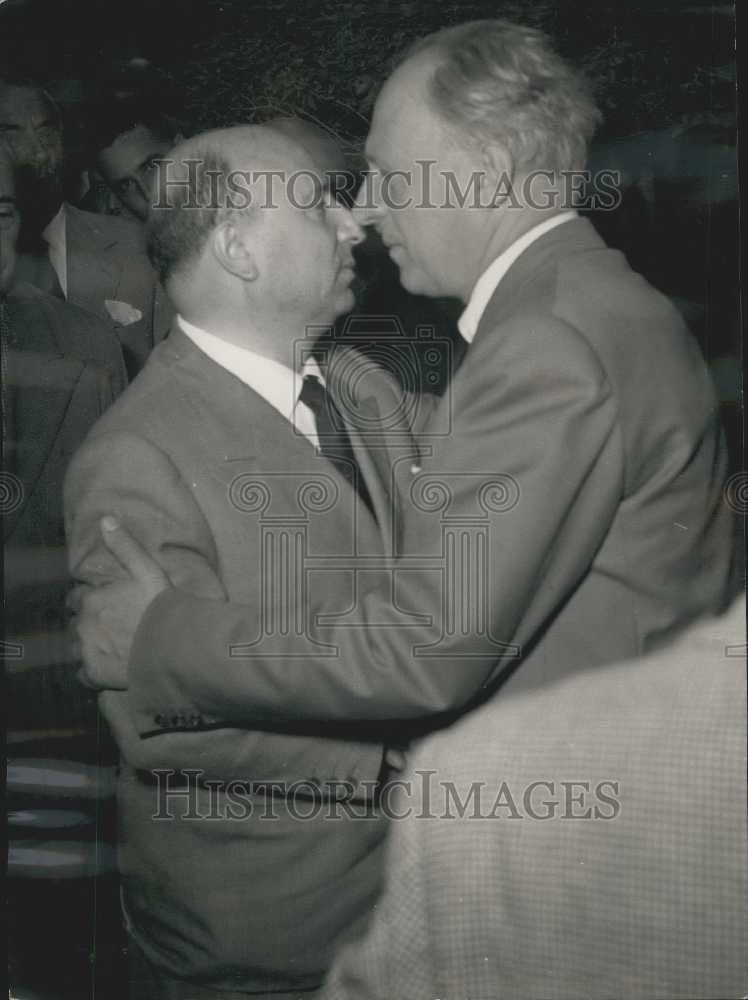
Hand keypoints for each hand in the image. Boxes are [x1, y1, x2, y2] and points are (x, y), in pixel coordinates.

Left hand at [72, 516, 170, 689]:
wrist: (173, 646)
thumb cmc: (161, 606)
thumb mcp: (147, 569)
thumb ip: (125, 546)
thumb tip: (106, 519)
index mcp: (92, 600)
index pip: (77, 598)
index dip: (90, 600)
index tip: (103, 603)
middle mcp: (83, 625)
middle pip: (76, 623)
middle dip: (87, 622)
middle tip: (108, 625)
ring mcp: (87, 651)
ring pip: (75, 647)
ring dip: (86, 645)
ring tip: (105, 646)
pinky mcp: (94, 674)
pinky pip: (82, 673)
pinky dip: (90, 670)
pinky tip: (104, 666)